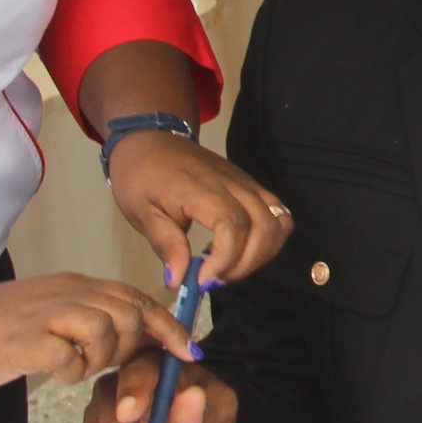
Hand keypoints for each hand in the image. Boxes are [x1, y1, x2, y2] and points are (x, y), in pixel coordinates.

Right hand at [0, 271, 192, 388]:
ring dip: (99, 358)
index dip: (168, 326)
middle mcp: (67, 293)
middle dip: (131, 346)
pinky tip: (54, 372)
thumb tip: (133, 336)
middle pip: (130, 314)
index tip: (188, 352)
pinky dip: (70, 372)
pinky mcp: (27, 340)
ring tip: (75, 365)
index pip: (138, 298)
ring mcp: (47, 314)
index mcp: (77, 285)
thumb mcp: (53, 312)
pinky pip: (70, 358)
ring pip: (107, 331)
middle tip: (107, 362)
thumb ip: (90, 317)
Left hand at [103, 128, 291, 290]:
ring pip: (279, 222)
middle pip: (264, 227)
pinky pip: (278, 215)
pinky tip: (240, 250)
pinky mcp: (252, 187)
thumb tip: (178, 280)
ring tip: (229, 268)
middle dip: (245, 264)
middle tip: (214, 279)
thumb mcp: (142, 213)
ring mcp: (247, 183)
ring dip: (261, 254)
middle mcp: (232, 184)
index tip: (202, 280)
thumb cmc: (143, 176)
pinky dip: (268, 241)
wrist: (151, 141)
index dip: (224, 260)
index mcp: (201, 189)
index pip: (232, 226)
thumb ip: (166, 245)